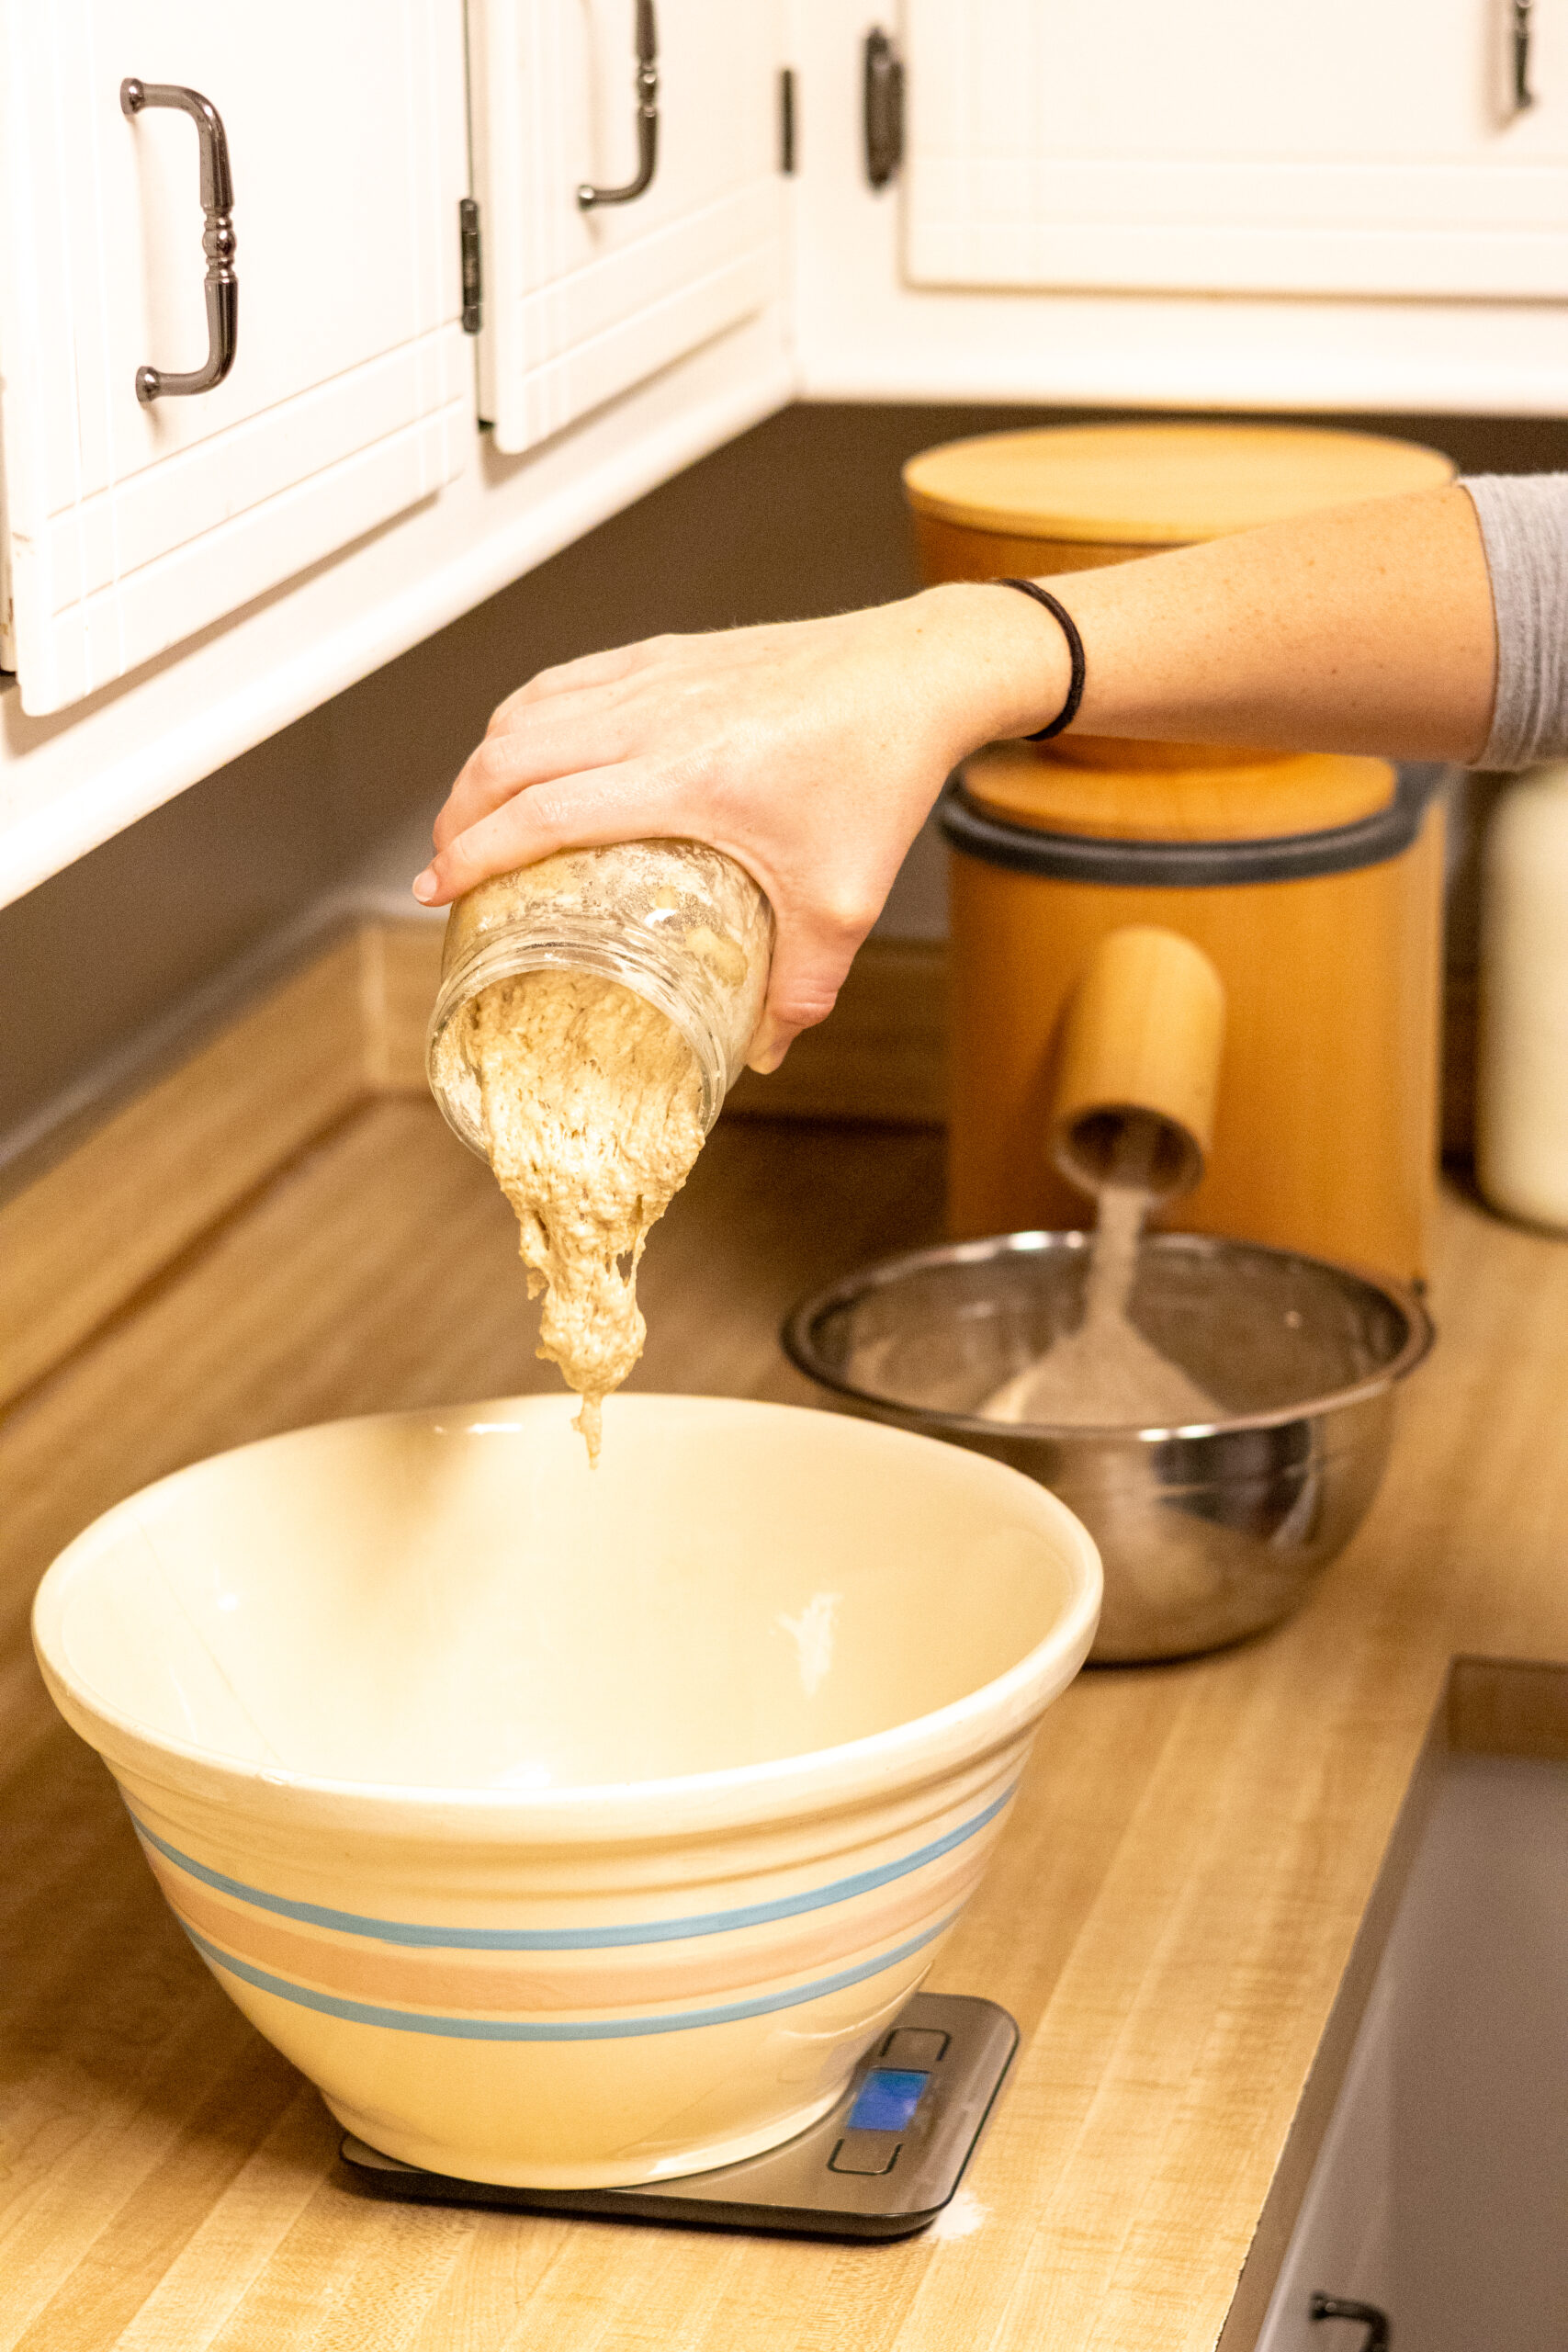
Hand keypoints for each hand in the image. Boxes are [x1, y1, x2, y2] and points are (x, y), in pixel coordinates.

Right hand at [414, 584, 1062, 1068]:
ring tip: (471, 816)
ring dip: (483, 764)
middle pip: (510, 758)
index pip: (541, 812)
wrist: (919, 674)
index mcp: (684, 778)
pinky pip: (568, 679)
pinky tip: (524, 750)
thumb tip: (762, 1056)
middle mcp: (655, 717)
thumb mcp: (844, 904)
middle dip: (458, 813)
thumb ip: (802, 988)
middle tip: (443, 867)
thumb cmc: (882, 775)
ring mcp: (657, 676)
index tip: (436, 891)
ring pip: (528, 710)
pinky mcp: (670, 653)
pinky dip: (525, 717)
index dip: (473, 853)